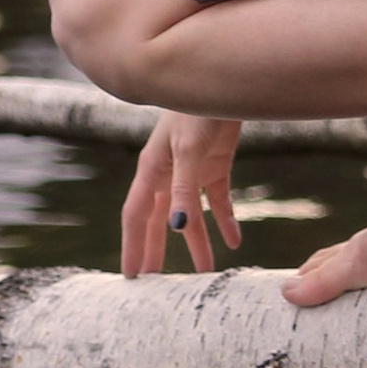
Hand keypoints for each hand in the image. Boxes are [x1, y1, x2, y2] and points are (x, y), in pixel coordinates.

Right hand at [122, 113, 243, 276]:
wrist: (227, 82)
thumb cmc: (198, 109)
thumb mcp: (189, 150)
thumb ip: (184, 189)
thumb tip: (177, 227)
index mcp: (152, 170)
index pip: (136, 216)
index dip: (133, 246)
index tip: (132, 276)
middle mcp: (167, 174)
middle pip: (159, 221)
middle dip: (158, 251)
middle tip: (156, 285)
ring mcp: (191, 172)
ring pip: (191, 216)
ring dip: (197, 242)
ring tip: (206, 271)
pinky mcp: (215, 167)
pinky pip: (218, 202)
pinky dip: (225, 221)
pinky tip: (234, 242)